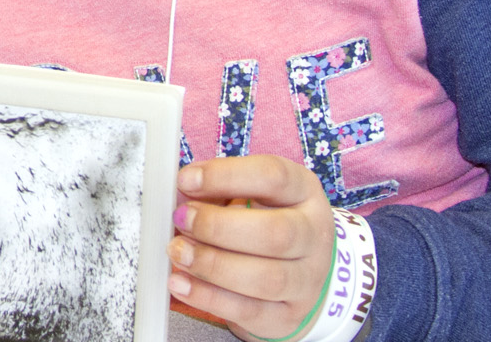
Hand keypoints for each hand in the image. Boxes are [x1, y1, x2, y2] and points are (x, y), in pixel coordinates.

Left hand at [167, 156, 335, 340]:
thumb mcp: (245, 193)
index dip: (225, 176)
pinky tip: (181, 283)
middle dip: (218, 226)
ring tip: (178, 252)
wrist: (299, 271)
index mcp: (303, 192)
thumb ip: (213, 188)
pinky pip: (250, 311)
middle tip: (181, 219)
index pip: (274, 177)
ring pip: (266, 278)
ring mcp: (306, 280)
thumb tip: (177, 191)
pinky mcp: (287, 315)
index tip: (186, 180)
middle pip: (276, 233)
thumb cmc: (263, 221)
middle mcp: (313, 236)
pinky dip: (209, 298)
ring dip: (212, 265)